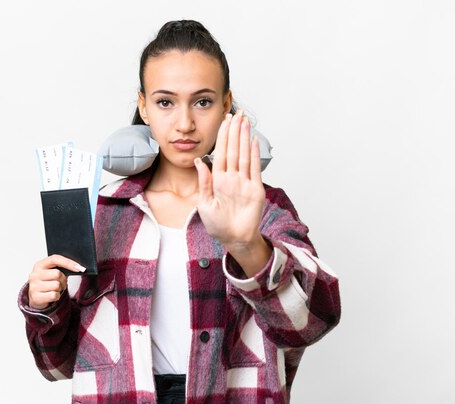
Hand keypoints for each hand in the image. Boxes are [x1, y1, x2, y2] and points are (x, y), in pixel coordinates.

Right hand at [28, 255, 84, 309]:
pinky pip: (54, 295)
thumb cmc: (47, 282)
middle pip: (57, 274)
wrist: (36, 297)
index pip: (55, 259)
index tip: (80, 268)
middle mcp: (34, 274)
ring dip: (59, 289)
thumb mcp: (51, 272)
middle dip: (63, 280)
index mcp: (39, 265)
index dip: (68, 263)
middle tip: (60, 283)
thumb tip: (78, 267)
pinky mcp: (36, 297)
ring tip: (54, 289)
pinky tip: (51, 296)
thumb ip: (61, 268)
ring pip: (56, 285)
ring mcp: (34, 286)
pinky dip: (56, 296)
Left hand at [194, 109, 265, 252]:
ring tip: (244, 121)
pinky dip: (255, 154)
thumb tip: (199, 161)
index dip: (222, 137)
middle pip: (233, 149)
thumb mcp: (204, 204)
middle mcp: (232, 178)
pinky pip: (255, 168)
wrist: (234, 239)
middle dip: (234, 131)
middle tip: (236, 112)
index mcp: (218, 180)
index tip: (224, 121)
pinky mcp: (256, 189)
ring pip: (244, 155)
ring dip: (244, 138)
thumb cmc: (218, 225)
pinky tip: (253, 140)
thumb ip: (204, 182)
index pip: (220, 153)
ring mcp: (244, 182)